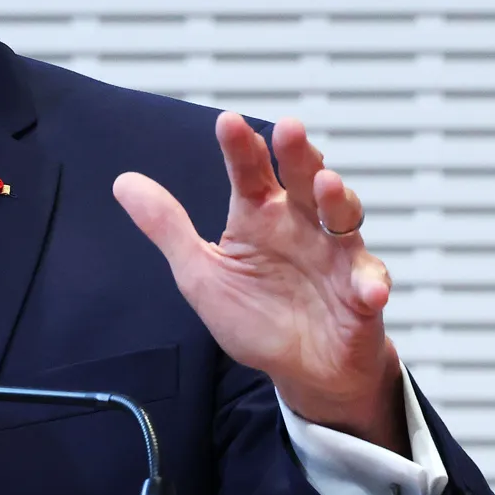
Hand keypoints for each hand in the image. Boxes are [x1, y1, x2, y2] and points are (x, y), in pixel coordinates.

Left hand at [113, 114, 405, 453]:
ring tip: (327, 184)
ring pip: (343, 218)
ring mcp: (336, 256)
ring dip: (337, 201)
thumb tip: (124, 183)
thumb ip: (168, 228)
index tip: (228, 123)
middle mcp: (302, 227)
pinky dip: (369, 284)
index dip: (240, 148)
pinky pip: (368, 283)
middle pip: (302, 181)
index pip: (250, 174)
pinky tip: (367, 288)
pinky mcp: (361, 294)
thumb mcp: (201, 273)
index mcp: (261, 217)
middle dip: (298, 154)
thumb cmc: (256, 317)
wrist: (303, 371)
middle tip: (288, 129)